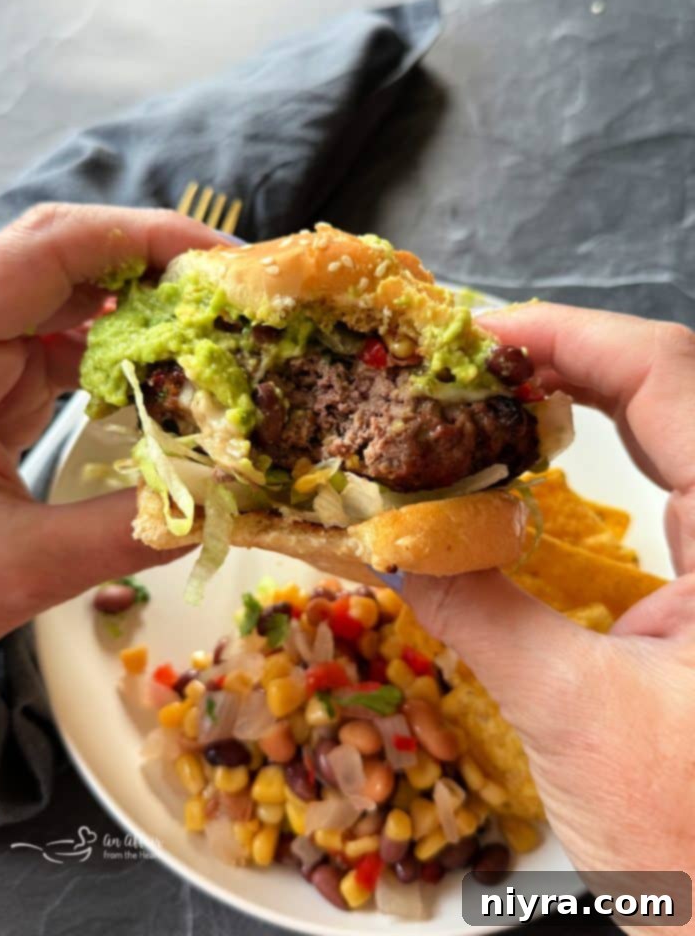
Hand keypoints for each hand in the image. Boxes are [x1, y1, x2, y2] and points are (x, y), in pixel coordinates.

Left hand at [0, 203, 222, 667]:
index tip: (225, 266)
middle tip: (235, 298)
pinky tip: (167, 382)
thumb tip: (229, 504)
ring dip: (143, 313)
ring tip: (216, 336)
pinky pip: (65, 351)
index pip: (49, 246)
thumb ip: (124, 533)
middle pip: (65, 257)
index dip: (144, 238)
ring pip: (69, 302)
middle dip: (155, 267)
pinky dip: (122, 359)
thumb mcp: (11, 566)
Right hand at [401, 305, 694, 891]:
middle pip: (671, 390)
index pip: (672, 380)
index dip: (573, 336)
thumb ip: (478, 614)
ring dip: (579, 400)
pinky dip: (596, 458)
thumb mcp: (576, 719)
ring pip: (671, 431)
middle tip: (467, 360)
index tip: (481, 333)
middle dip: (565, 360)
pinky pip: (667, 484)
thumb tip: (387, 544)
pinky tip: (534, 465)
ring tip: (487, 394)